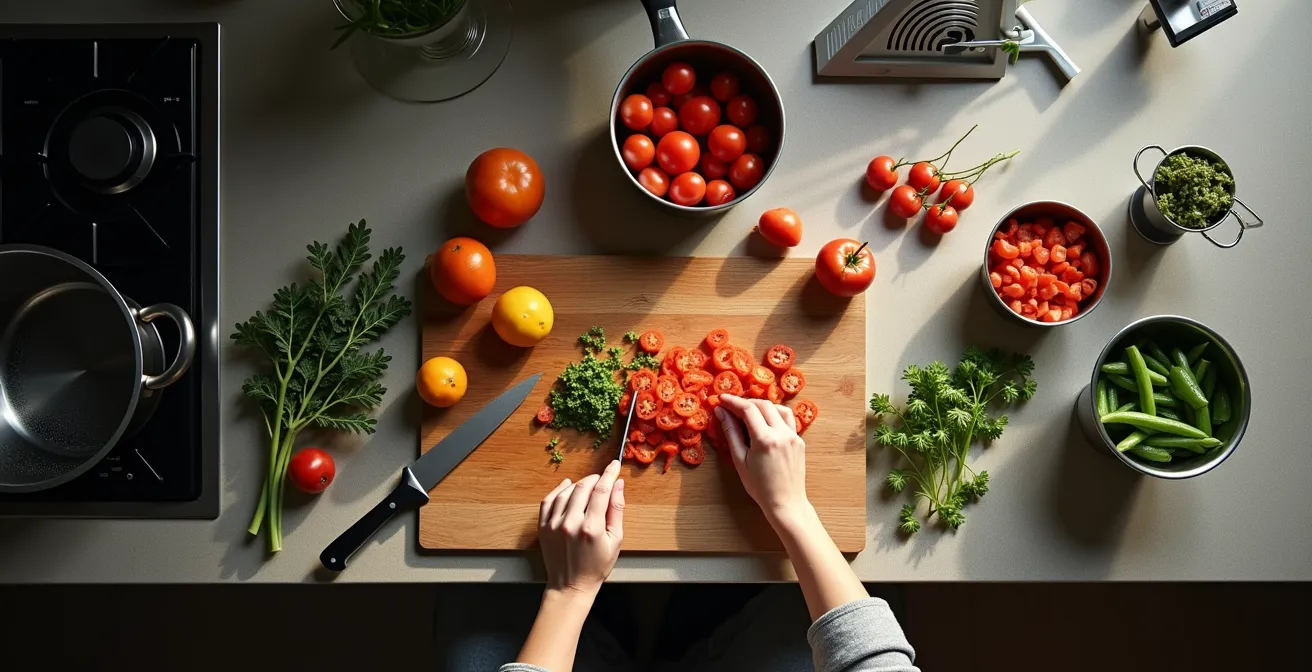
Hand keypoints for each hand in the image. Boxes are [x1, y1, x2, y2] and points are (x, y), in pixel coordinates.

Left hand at [538, 460, 624, 596]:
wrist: (570, 585)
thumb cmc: (596, 566)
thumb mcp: (615, 540)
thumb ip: (617, 510)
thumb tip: (618, 485)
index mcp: (591, 528)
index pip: (602, 490)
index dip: (609, 474)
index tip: (614, 465)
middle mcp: (570, 523)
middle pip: (583, 487)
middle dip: (595, 478)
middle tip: (603, 479)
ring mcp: (554, 524)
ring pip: (567, 491)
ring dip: (579, 484)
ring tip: (588, 487)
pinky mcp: (543, 526)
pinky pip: (549, 499)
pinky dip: (559, 490)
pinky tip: (568, 487)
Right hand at [716, 395, 809, 523]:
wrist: (786, 503)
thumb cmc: (759, 487)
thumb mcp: (740, 461)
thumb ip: (731, 433)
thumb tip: (721, 412)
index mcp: (765, 439)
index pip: (748, 409)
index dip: (733, 401)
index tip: (721, 399)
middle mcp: (782, 433)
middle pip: (763, 404)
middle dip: (746, 401)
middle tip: (732, 406)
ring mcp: (793, 436)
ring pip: (779, 408)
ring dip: (763, 406)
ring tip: (749, 412)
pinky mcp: (800, 440)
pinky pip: (787, 420)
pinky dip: (775, 415)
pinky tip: (766, 423)